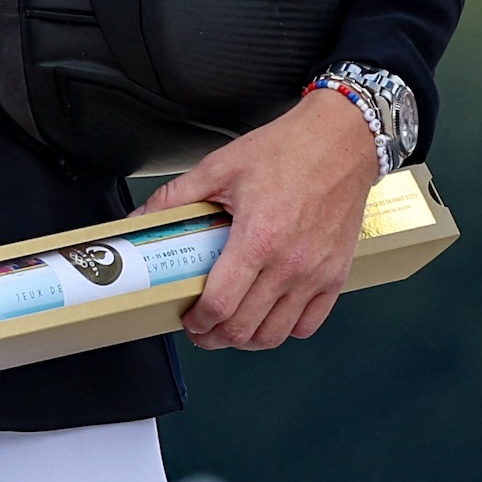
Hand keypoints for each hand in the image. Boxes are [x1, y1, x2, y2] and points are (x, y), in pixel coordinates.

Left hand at [140, 87, 378, 350]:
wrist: (340, 142)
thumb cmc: (285, 151)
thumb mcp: (221, 166)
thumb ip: (177, 196)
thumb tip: (141, 216)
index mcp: (258, 238)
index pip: (221, 303)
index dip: (198, 321)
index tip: (188, 319)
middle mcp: (290, 265)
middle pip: (245, 328)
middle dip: (215, 336)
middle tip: (202, 329)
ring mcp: (316, 275)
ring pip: (276, 335)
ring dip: (247, 340)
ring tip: (230, 328)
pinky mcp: (336, 276)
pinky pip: (309, 324)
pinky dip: (285, 330)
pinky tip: (268, 316)